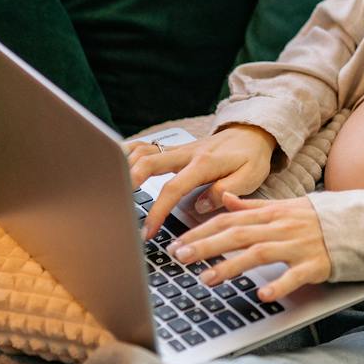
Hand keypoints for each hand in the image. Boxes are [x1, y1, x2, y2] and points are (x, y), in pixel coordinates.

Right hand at [124, 126, 275, 240]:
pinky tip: (116, 165)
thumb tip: (199, 206)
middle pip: (148, 163)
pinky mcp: (173, 149)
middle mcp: (186, 154)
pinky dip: (128, 154)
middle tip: (118, 208)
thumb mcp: (250, 177)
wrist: (251, 132)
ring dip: (124, 166)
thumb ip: (225, 191)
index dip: (157, 211)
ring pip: (143, 151)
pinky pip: (146, 147)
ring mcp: (177, 149)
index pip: (173, 188)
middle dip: (129, 183)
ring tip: (112, 188)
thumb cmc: (251, 157)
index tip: (147, 231)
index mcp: (204, 164)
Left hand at [170, 193, 330, 301]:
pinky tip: (262, 295)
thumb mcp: (284, 206)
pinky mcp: (316, 264)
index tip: (178, 243)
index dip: (201, 230)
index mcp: (271, 213)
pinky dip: (279, 284)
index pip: (228, 220)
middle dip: (206, 245)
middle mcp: (281, 227)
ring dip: (231, 266)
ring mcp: (298, 245)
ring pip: (259, 253)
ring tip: (206, 279)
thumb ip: (252, 206)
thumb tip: (223, 199)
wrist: (360, 225)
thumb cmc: (318, 220)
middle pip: (237, 234)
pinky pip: (295, 276)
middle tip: (180, 258)